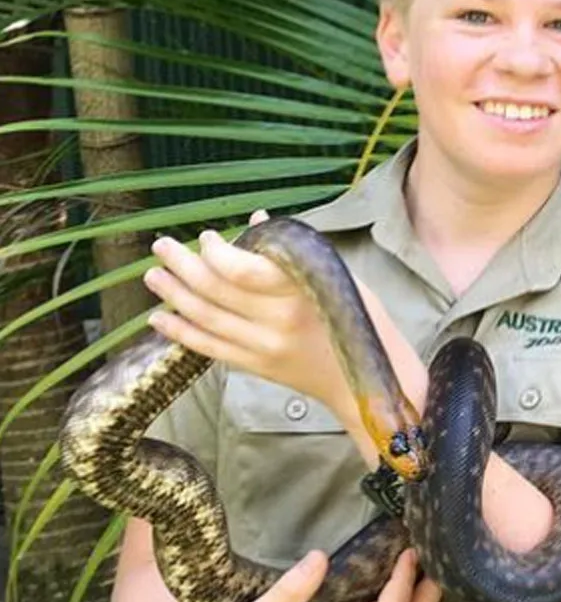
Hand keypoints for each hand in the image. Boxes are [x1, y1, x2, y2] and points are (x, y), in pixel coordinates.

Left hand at [145, 212, 369, 420]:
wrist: (366, 380)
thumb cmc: (359, 319)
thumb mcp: (336, 276)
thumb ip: (293, 251)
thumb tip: (256, 222)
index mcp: (302, 291)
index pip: (242, 269)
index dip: (216, 251)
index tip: (208, 237)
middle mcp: (279, 321)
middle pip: (215, 290)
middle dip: (182, 265)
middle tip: (162, 247)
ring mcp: (264, 347)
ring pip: (205, 318)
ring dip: (174, 295)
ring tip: (154, 276)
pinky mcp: (256, 366)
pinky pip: (209, 347)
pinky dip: (181, 332)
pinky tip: (160, 318)